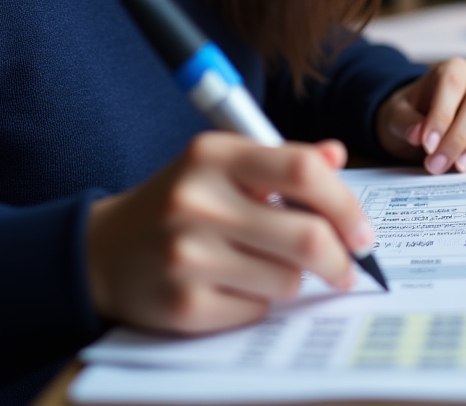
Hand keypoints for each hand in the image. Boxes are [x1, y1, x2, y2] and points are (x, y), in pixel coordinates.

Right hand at [85, 133, 374, 333]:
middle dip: (340, 258)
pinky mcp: (183, 305)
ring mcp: (188, 255)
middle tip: (348, 267)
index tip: (362, 230)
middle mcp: (198, 200)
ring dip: (294, 279)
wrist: (103, 250)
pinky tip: (234, 286)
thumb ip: (284, 159)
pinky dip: (260, 303)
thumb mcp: (225, 164)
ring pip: (287, 280)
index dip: (345, 203)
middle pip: (306, 236)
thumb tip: (337, 155)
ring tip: (267, 267)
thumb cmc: (181, 200)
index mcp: (214, 154)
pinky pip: (257, 311)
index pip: (303, 170)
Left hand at [376, 58, 465, 173]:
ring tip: (460, 168)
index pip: (452, 84)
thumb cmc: (408, 115)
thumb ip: (404, 122)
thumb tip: (417, 133)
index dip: (441, 114)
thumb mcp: (395, 115)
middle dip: (459, 136)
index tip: (427, 143)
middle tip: (438, 164)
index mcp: (451, 71)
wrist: (415, 126)